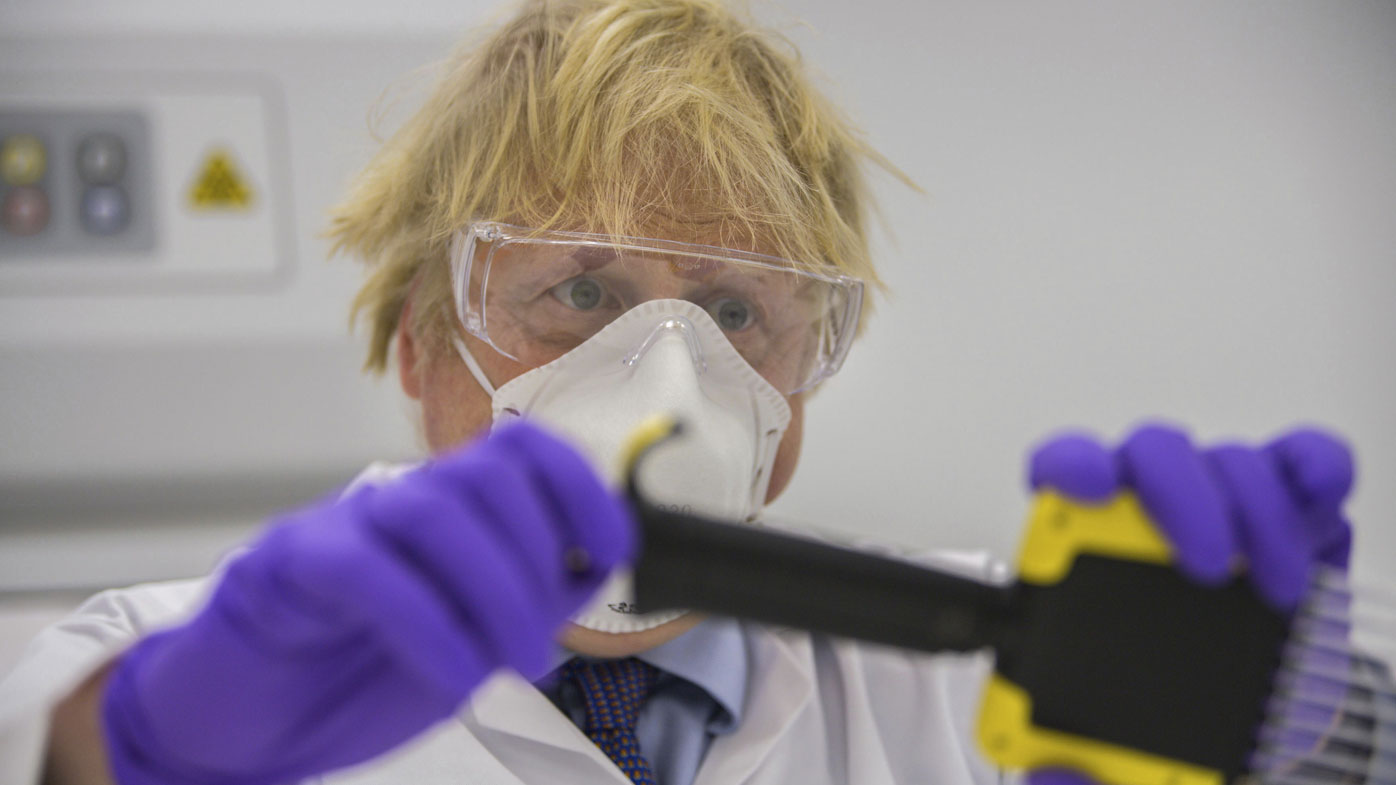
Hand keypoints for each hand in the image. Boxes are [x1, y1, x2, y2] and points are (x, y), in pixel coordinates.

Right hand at [100, 421, 632, 784]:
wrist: (240, 720)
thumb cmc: (352, 673)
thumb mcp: (467, 641)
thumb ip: (527, 601)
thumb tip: (593, 567)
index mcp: (447, 511)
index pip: (522, 451)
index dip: (581, 487)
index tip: (618, 547)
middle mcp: (396, 501)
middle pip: (485, 474)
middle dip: (535, 556)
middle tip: (538, 643)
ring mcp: (339, 524)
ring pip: (430, 511)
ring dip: (494, 589)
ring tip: (514, 660)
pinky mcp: (285, 564)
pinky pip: (366, 571)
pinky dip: (429, 625)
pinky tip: (457, 677)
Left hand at [1024, 422, 1354, 784]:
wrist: (1267, 729)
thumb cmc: (1180, 713)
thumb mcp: (1122, 755)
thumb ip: (1075, 769)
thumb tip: (1056, 776)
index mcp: (1089, 550)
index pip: (1062, 472)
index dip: (1069, 465)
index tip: (1090, 489)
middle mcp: (1151, 512)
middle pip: (1152, 452)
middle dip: (1182, 496)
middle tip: (1205, 567)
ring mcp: (1224, 505)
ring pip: (1229, 457)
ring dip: (1257, 512)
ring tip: (1273, 587)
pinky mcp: (1293, 512)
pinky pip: (1303, 461)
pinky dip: (1315, 467)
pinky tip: (1316, 500)